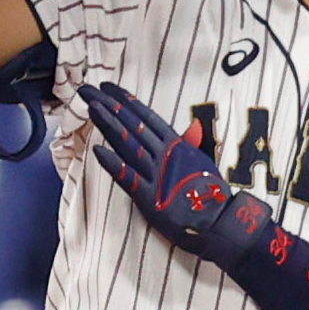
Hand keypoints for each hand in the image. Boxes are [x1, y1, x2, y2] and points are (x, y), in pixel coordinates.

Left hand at [79, 83, 272, 267]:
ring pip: (129, 144)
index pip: (146, 117)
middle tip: (88, 90)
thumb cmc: (211, 195)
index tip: (108, 87)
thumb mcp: (201, 163)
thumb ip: (188, 147)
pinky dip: (113, 164)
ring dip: (109, 125)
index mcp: (177, 145)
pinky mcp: (150, 198)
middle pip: (132, 125)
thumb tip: (189, 129)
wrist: (220, 222)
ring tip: (92, 108)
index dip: (125, 100)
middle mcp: (165, 155)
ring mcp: (157, 175)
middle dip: (108, 106)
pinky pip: (128, 178)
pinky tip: (97, 151)